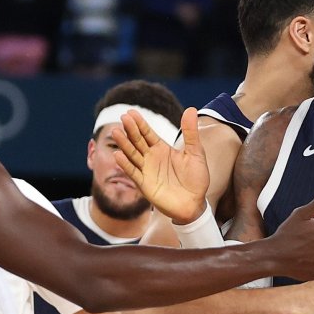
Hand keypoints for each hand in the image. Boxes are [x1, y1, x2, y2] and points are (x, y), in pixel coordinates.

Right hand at [112, 107, 208, 223]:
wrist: (195, 204)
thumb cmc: (196, 179)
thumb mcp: (195, 153)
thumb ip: (191, 133)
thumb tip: (190, 109)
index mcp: (162, 149)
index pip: (148, 133)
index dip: (140, 123)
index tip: (130, 112)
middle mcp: (151, 158)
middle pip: (138, 141)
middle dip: (130, 130)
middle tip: (122, 118)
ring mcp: (147, 171)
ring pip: (132, 155)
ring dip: (124, 144)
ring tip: (116, 132)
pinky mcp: (145, 185)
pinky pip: (134, 173)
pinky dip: (126, 165)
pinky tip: (118, 155)